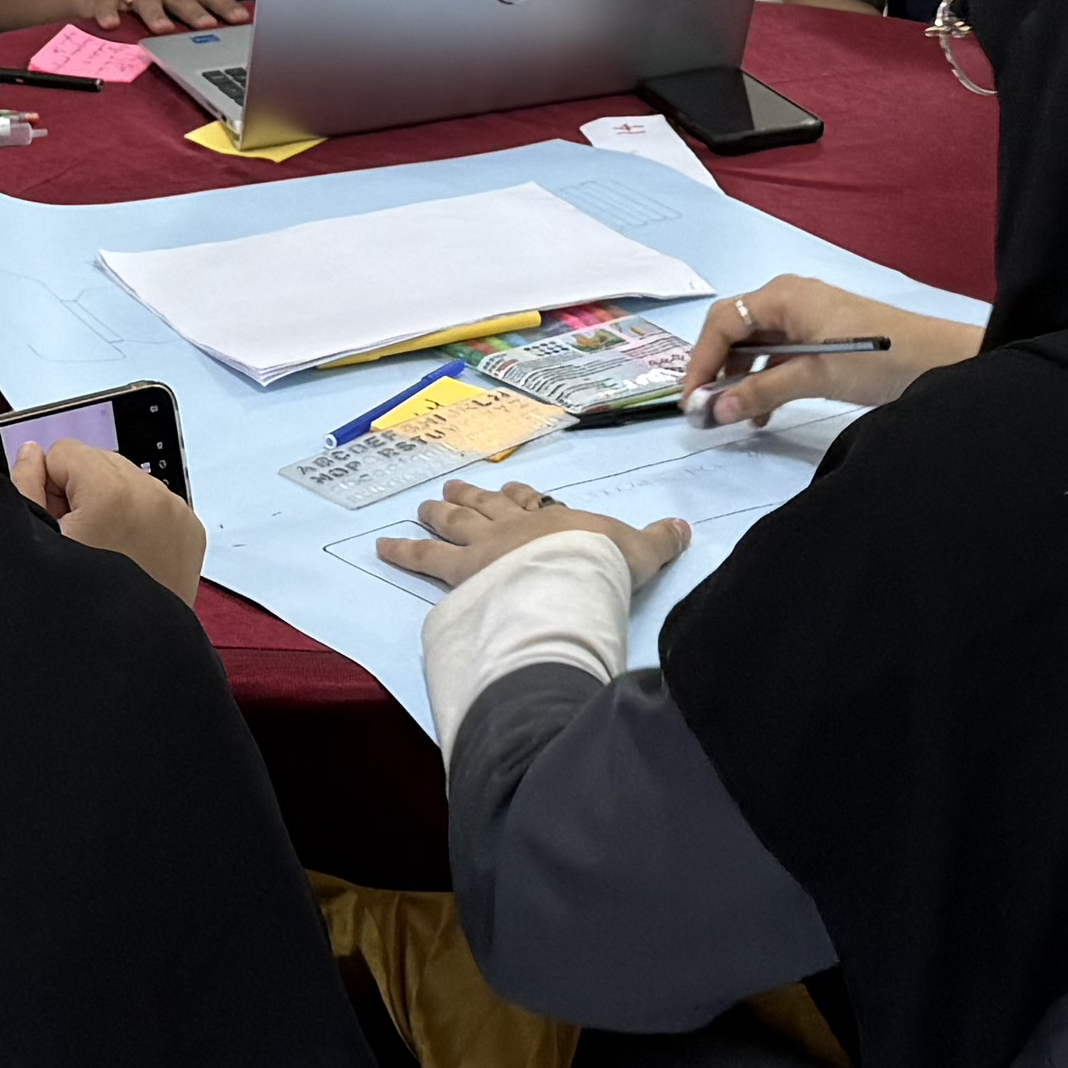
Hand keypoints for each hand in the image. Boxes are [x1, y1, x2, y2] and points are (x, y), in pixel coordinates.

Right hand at [15, 437, 207, 597]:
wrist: (125, 661)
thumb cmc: (77, 609)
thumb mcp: (36, 543)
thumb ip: (26, 486)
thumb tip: (33, 453)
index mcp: (113, 492)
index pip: (63, 452)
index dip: (47, 489)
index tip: (55, 527)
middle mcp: (153, 496)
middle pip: (97, 462)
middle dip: (80, 494)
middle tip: (76, 544)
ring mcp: (177, 514)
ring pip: (125, 480)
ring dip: (108, 505)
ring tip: (100, 553)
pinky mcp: (190, 532)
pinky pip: (153, 502)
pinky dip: (136, 519)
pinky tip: (123, 556)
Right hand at [72, 0, 248, 34]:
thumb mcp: (173, 1)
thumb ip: (195, 16)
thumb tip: (230, 39)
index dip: (225, 6)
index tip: (240, 19)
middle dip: (194, 12)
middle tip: (207, 26)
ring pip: (147, 1)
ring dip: (155, 14)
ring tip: (162, 29)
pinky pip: (107, 6)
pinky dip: (109, 14)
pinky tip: (111, 25)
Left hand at [374, 477, 689, 590]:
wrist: (573, 576)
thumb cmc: (604, 564)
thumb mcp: (641, 551)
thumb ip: (659, 540)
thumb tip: (684, 528)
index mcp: (553, 520)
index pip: (530, 503)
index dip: (518, 498)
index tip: (508, 491)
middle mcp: (513, 527)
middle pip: (486, 507)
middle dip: (469, 499)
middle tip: (449, 491)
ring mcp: (484, 546)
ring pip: (453, 525)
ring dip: (435, 515)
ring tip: (420, 508)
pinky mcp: (461, 571)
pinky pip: (424, 560)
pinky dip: (402, 553)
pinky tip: (382, 549)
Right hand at [677, 275, 972, 423]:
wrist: (937, 361)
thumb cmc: (881, 356)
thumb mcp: (814, 376)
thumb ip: (761, 392)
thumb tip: (717, 409)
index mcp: (783, 295)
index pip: (722, 323)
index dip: (700, 362)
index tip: (692, 399)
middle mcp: (789, 299)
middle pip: (734, 332)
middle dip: (716, 370)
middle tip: (705, 409)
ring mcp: (805, 316)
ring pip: (754, 347)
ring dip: (740, 380)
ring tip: (735, 416)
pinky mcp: (820, 337)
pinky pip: (777, 356)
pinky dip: (765, 381)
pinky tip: (763, 411)